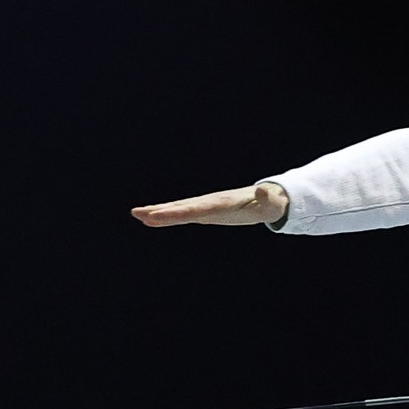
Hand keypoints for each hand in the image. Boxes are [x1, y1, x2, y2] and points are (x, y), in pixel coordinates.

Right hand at [133, 182, 288, 227]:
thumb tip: (265, 190)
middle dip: (162, 211)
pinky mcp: (206, 210)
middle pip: (183, 207)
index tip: (160, 215)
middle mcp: (211, 202)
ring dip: (158, 211)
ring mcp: (207, 205)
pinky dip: (166, 215)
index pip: (198, 209)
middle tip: (138, 213)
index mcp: (224, 202)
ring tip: (136, 214)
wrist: (269, 198)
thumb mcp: (272, 204)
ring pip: (179, 208)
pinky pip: (183, 212)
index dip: (179, 213)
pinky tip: (149, 218)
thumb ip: (267, 199)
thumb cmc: (271, 204)